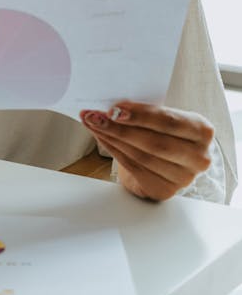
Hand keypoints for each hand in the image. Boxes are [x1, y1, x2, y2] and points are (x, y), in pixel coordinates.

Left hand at [80, 101, 213, 200]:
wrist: (166, 161)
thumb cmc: (162, 132)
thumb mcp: (162, 118)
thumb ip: (146, 112)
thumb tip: (112, 105)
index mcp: (201, 131)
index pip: (169, 122)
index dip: (141, 116)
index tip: (114, 109)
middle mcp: (198, 157)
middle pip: (154, 143)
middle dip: (121, 129)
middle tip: (96, 116)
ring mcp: (183, 177)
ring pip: (142, 156)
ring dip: (112, 138)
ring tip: (94, 124)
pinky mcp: (165, 189)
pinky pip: (134, 167)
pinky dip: (114, 150)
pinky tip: (102, 138)